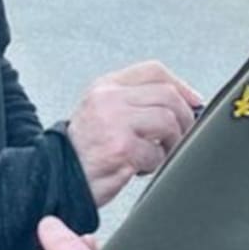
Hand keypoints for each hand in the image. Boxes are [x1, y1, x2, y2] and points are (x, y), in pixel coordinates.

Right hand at [66, 61, 199, 205]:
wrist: (55, 178)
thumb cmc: (84, 151)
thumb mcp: (102, 112)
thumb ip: (134, 101)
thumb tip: (184, 103)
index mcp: (106, 87)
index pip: (153, 71)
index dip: (181, 85)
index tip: (193, 102)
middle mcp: (109, 99)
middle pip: (168, 96)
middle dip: (184, 118)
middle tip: (181, 136)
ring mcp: (115, 122)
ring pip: (168, 121)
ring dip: (171, 143)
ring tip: (158, 154)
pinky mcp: (121, 148)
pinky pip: (157, 154)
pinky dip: (156, 164)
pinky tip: (142, 168)